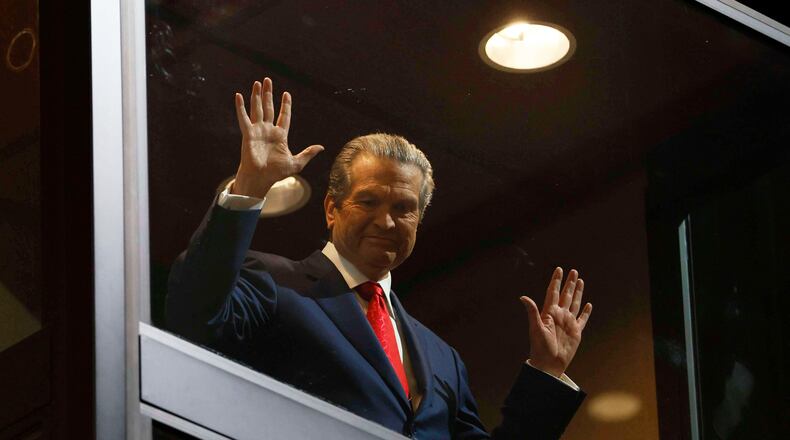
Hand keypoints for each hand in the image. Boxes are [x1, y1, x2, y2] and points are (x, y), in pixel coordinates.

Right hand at [232, 77, 323, 197]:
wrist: (261, 179)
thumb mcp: (296, 163)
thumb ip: (308, 153)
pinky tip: (238, 95)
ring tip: (258, 82)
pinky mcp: (248, 134)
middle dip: (269, 94)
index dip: (285, 105)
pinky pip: (243, 118)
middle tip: (268, 80)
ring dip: (257, 95)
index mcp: (280, 136)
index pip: (284, 116)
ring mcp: (258, 131)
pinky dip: (240, 107)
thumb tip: (321, 147)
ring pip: (257, 109)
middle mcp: (268, 130)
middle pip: (269, 108)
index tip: (286, 94)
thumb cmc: (276, 173)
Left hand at [520, 267, 591, 376]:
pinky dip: (586, 312)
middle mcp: (560, 315)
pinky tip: (589, 304)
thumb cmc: (539, 347)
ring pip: (575, 303)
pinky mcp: (576, 332)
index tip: (559, 269)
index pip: (553, 292)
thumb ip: (532, 312)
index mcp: (550, 313)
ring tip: (581, 281)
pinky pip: (583, 319)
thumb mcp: (535, 328)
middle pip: (566, 295)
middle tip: (574, 271)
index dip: (556, 281)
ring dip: (578, 293)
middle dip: (570, 283)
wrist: (548, 364)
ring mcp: (568, 323)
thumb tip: (522, 297)